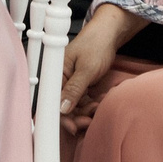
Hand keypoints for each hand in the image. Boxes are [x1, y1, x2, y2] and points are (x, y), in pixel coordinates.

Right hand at [58, 6, 139, 135]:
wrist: (110, 35)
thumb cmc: (96, 44)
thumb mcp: (86, 68)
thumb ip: (74, 89)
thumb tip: (63, 108)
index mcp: (56, 72)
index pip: (53, 99)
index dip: (61, 115)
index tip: (72, 126)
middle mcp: (61, 79)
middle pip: (63, 105)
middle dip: (75, 116)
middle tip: (88, 121)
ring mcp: (72, 83)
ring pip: (74, 106)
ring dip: (84, 112)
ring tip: (96, 110)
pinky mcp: (82, 85)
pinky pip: (83, 101)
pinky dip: (90, 106)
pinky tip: (98, 105)